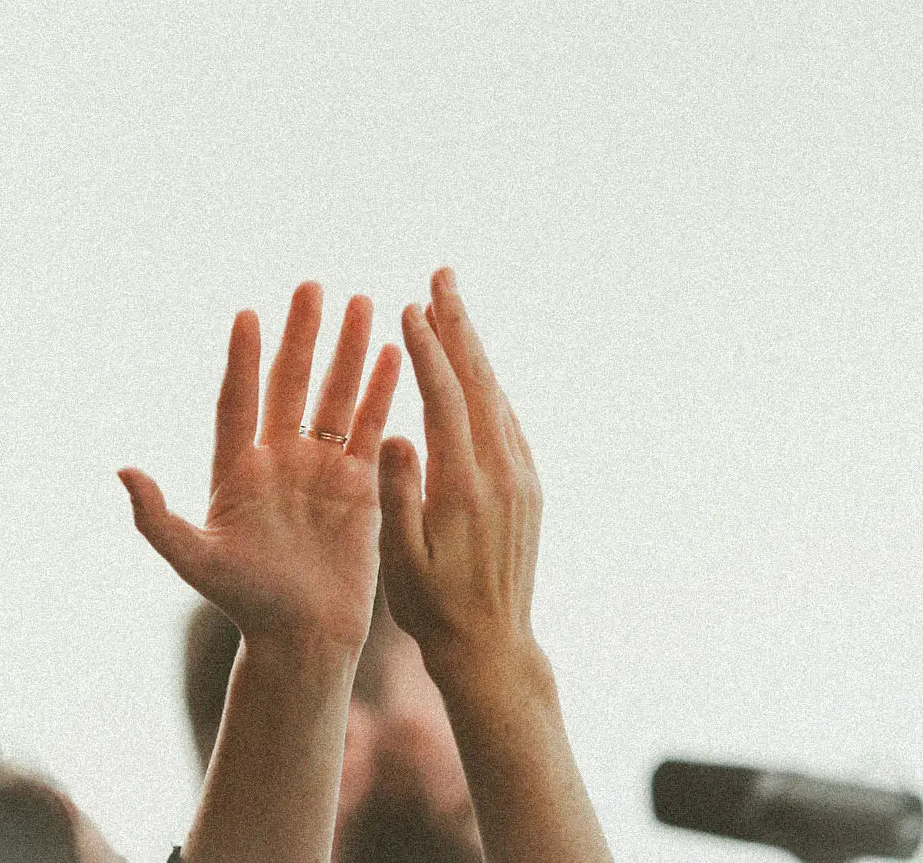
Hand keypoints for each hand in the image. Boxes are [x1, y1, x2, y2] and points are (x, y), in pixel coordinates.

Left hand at [119, 282, 401, 653]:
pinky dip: (383, 392)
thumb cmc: (247, 603)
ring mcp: (322, 470)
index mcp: (238, 472)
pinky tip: (396, 355)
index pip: (239, 401)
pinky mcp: (360, 486)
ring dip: (350, 351)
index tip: (247, 315)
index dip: (242, 360)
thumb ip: (158, 518)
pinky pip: (372, 429)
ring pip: (336, 397)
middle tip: (314, 287)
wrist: (304, 639)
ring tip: (364, 303)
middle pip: (291, 384)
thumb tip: (123, 472)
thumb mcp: (196, 562)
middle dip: (304, 335)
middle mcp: (280, 461)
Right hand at [377, 267, 544, 680]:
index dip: (427, 350)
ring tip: (451, 308)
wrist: (492, 646)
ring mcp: (521, 478)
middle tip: (442, 276)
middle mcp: (502, 473)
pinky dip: (488, 384)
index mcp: (465, 486)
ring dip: (474, 349)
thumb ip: (398, 494)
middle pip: (480, 382)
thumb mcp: (402, 560)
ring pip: (497, 395)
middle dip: (459, 325)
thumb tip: (393, 432)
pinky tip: (473, 369)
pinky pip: (507, 420)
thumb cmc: (433, 608)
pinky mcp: (529, 487)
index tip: (408, 308)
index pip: (446, 399)